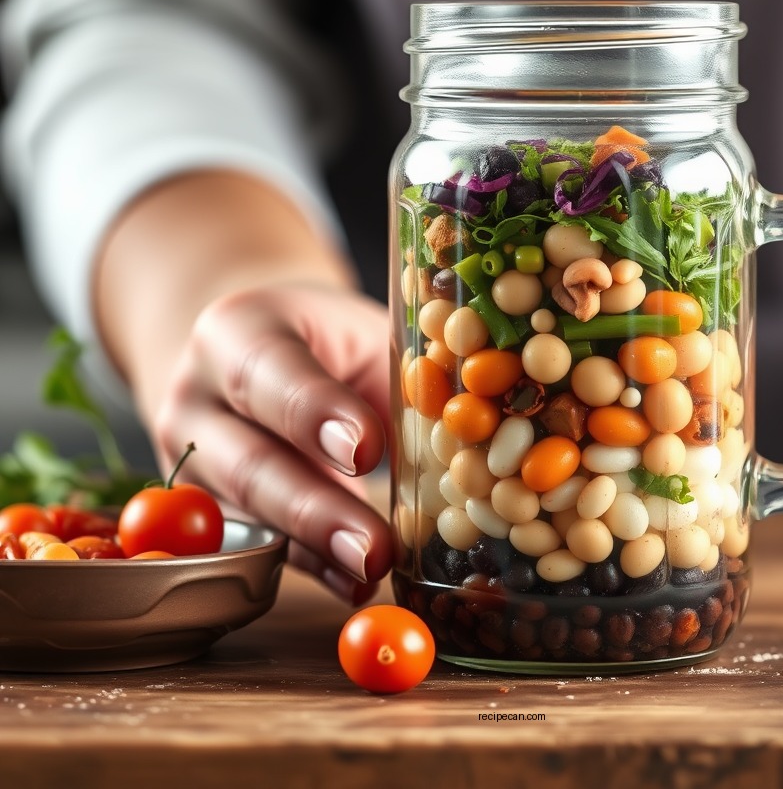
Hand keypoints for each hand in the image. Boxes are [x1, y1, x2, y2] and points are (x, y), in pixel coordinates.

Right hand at [150, 281, 392, 601]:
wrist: (259, 349)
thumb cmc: (330, 340)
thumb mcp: (362, 334)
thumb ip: (399, 379)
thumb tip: (464, 442)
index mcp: (236, 328)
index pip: (268, 371)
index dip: (316, 413)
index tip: (367, 450)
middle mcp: (196, 393)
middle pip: (250, 459)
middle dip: (316, 509)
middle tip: (374, 547)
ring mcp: (190, 458)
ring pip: (249, 513)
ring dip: (314, 549)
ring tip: (370, 570)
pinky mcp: (205, 506)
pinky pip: (258, 543)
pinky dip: (310, 565)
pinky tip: (351, 582)